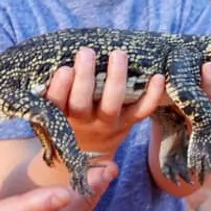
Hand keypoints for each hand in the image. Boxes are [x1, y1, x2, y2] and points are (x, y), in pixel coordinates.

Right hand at [46, 48, 166, 155]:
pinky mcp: (127, 123)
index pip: (56, 103)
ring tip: (117, 54)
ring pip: (111, 104)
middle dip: (84, 78)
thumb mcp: (54, 114)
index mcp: (61, 117)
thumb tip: (60, 64)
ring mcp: (107, 124)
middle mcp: (83, 122)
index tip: (64, 69)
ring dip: (115, 79)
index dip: (59, 88)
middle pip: (81, 103)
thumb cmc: (68, 123)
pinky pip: (141, 111)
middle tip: (86, 52)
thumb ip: (54, 92)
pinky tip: (157, 76)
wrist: (87, 158)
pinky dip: (152, 95)